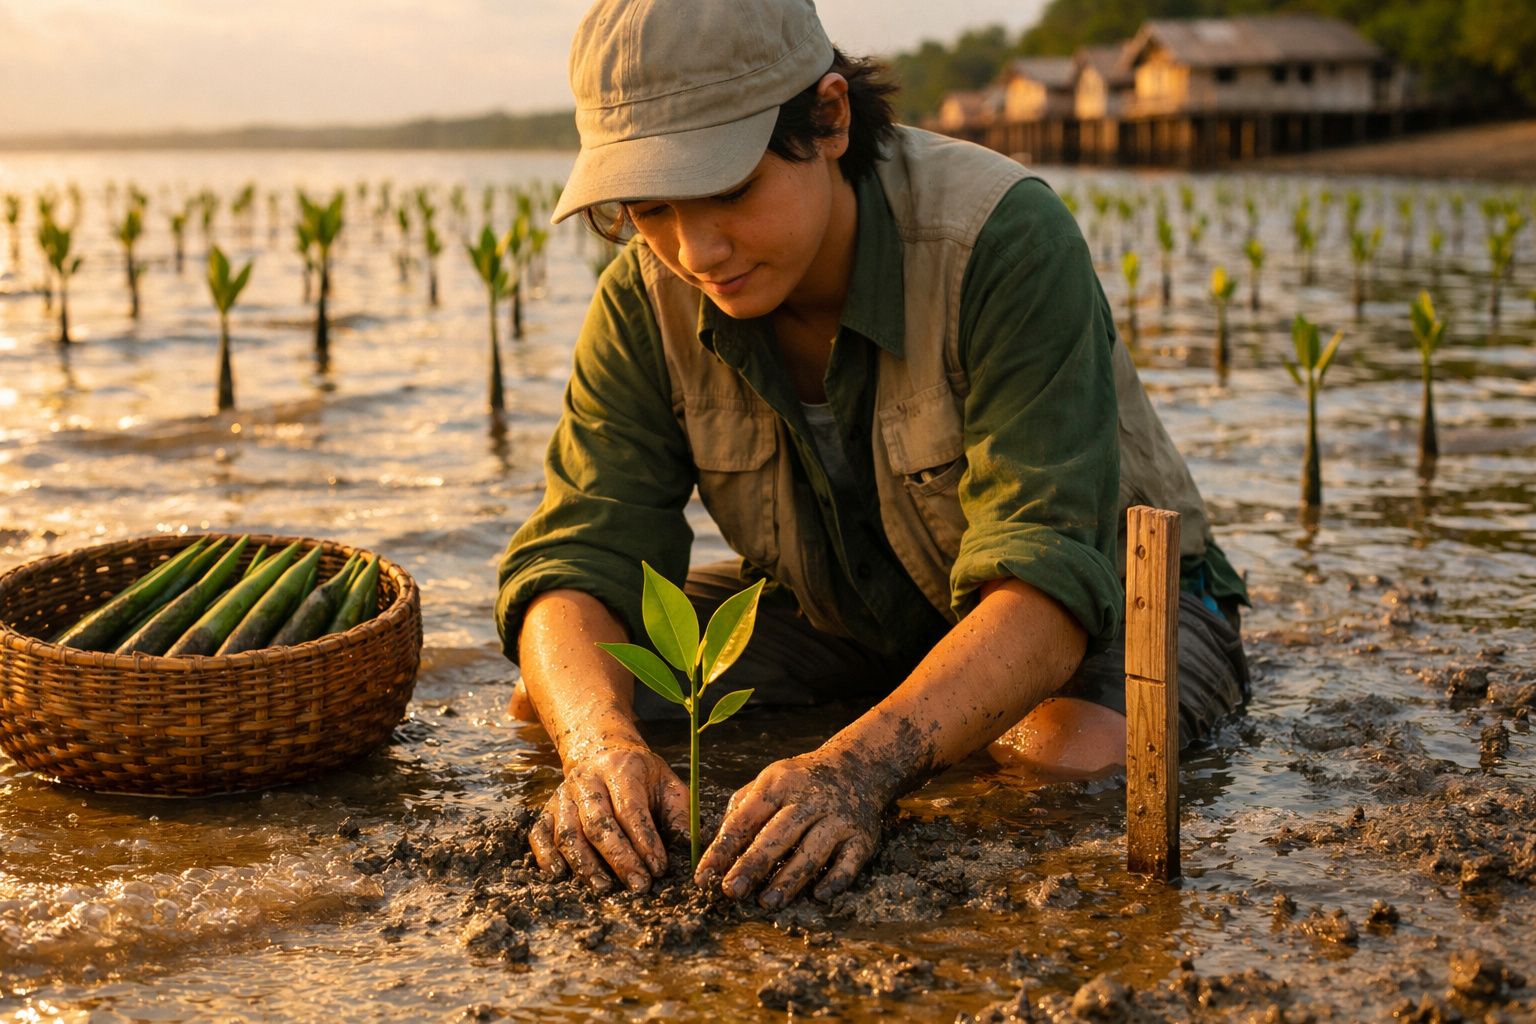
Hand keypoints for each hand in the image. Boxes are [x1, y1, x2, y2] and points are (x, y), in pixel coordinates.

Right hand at [528, 744, 688, 892]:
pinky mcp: (547, 809)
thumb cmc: (642, 778)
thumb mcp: (668, 784)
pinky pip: (539, 834)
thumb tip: (687, 846)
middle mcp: (587, 780)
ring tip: (604, 888)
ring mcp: (563, 795)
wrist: (603, 754)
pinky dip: (545, 855)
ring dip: (585, 864)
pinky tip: (559, 875)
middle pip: (598, 823)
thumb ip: (680, 813)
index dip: (645, 841)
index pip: (630, 809)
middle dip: (619, 859)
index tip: (659, 869)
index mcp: (620, 769)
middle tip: (639, 886)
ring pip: (568, 833)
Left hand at [695, 748, 890, 907]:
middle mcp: (809, 800)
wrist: (857, 766)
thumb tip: (717, 849)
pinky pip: (849, 862)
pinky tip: (819, 894)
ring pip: (811, 851)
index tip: (704, 876)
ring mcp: (838, 819)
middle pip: (778, 835)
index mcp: (779, 785)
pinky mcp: (862, 837)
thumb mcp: (769, 781)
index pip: (746, 818)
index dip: (723, 848)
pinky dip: (835, 879)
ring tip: (767, 902)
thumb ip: (741, 810)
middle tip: (732, 891)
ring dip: (789, 879)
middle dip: (753, 864)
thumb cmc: (801, 782)